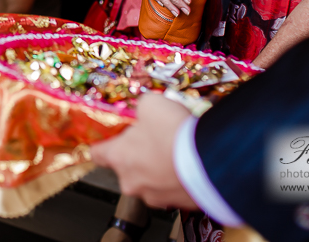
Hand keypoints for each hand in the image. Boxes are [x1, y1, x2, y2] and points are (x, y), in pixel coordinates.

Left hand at [91, 93, 196, 208]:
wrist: (210, 161)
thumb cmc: (173, 133)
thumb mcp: (151, 104)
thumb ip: (141, 109)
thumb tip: (145, 111)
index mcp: (118, 157)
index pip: (98, 154)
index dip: (104, 144)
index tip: (110, 139)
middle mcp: (131, 182)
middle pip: (127, 168)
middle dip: (139, 155)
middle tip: (156, 140)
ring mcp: (155, 197)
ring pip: (151, 181)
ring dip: (160, 169)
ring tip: (177, 152)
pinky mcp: (178, 205)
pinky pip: (173, 189)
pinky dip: (179, 179)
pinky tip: (190, 164)